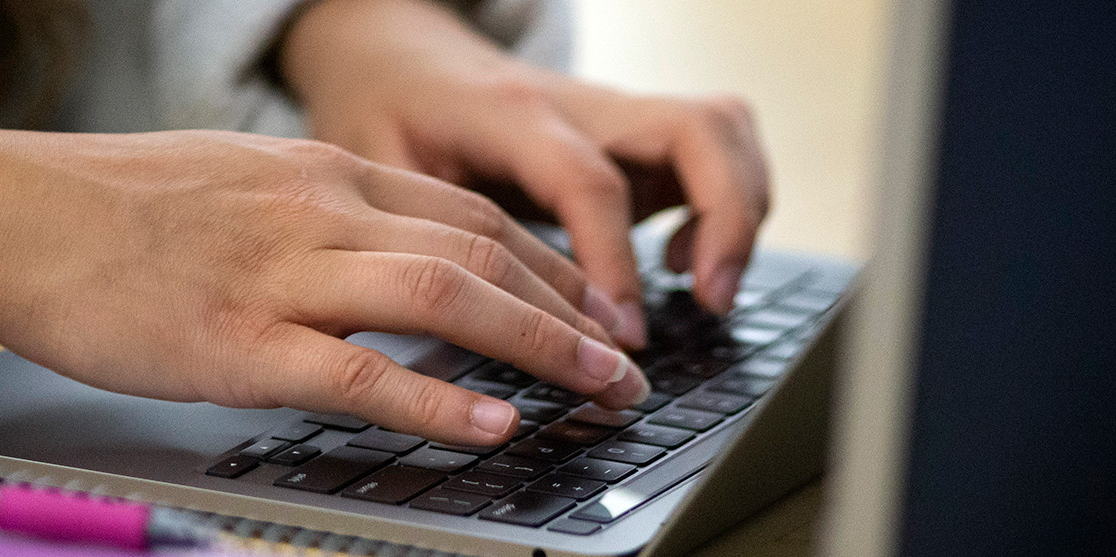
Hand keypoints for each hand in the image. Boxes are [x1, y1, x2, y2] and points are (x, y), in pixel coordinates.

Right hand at [0, 125, 647, 444]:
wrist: (2, 212)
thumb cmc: (104, 208)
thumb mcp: (232, 185)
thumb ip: (309, 215)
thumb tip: (367, 256)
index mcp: (321, 172)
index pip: (470, 213)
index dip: (550, 265)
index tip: (597, 308)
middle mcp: (319, 210)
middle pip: (482, 250)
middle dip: (573, 309)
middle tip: (631, 362)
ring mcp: (281, 273)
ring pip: (444, 297)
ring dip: (539, 345)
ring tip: (602, 388)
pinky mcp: (238, 340)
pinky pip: (358, 370)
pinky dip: (436, 397)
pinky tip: (491, 421)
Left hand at [281, 0, 771, 348]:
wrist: (394, 53)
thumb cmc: (382, 112)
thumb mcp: (375, 171)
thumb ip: (419, 234)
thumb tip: (455, 322)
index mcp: (510, 114)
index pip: (590, 182)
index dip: (614, 262)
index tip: (620, 337)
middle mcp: (579, 106)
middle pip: (695, 131)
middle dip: (727, 218)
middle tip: (710, 301)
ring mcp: (614, 115)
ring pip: (722, 130)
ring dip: (740, 209)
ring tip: (703, 290)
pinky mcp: (631, 135)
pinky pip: (713, 150)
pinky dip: (726, 205)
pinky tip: (677, 264)